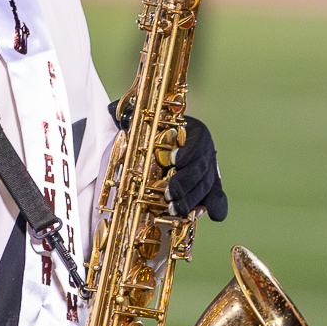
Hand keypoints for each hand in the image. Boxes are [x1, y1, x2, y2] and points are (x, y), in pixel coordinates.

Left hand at [110, 102, 226, 222]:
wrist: (153, 148)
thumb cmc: (145, 132)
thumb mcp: (137, 122)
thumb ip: (128, 116)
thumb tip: (110, 109)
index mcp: (192, 130)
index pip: (196, 141)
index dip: (186, 152)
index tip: (173, 161)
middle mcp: (204, 149)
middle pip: (201, 167)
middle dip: (184, 183)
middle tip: (169, 195)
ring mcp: (208, 169)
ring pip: (205, 185)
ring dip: (191, 200)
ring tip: (174, 210)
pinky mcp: (207, 187)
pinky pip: (216, 197)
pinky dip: (214, 207)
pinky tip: (209, 216)